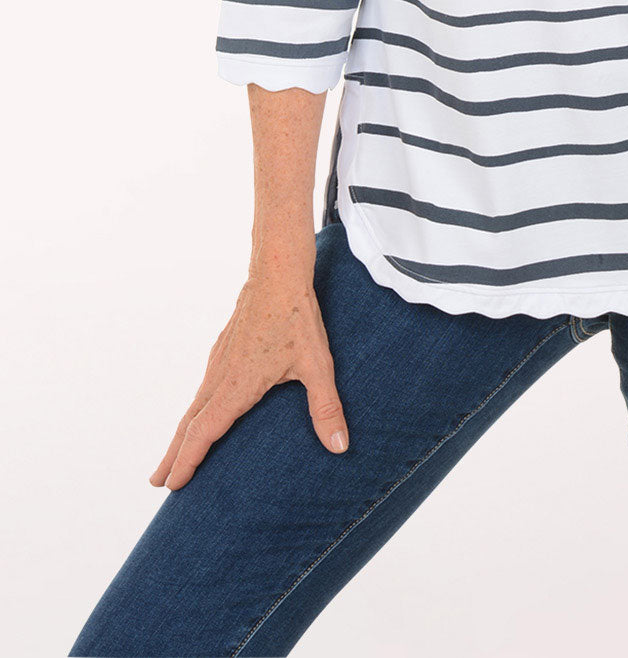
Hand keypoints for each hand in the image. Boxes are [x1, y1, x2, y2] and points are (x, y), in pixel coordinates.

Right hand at [148, 262, 349, 490]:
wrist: (278, 272)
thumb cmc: (297, 318)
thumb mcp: (317, 365)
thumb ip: (326, 407)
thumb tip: (340, 446)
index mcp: (237, 385)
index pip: (203, 432)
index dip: (186, 461)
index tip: (171, 485)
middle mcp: (220, 375)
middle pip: (189, 423)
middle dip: (173, 455)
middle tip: (157, 482)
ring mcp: (218, 360)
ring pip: (193, 404)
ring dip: (181, 433)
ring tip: (174, 456)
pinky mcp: (223, 348)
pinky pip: (203, 387)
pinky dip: (194, 410)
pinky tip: (201, 413)